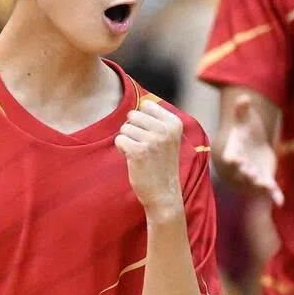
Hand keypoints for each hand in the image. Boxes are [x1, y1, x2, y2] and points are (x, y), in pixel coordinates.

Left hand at [115, 100, 184, 214]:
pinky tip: (134, 160)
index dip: (142, 121)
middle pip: (133, 115)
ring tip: (140, 155)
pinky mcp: (138, 151)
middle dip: (132, 130)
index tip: (151, 136)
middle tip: (144, 147)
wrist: (164, 193)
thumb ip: (157, 119)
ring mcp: (152, 140)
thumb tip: (144, 101)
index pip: (146, 105)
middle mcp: (166, 129)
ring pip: (124, 128)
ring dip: (128, 141)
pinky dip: (122, 150)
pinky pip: (118, 140)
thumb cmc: (161, 163)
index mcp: (175, 122)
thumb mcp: (167, 137)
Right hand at [217, 94, 283, 205]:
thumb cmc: (245, 133)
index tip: (233, 159)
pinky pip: (268, 190)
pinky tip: (281, 202)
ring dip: (259, 184)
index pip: (231, 155)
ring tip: (266, 185)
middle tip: (249, 173)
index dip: (232, 158)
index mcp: (234, 151)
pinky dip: (274, 196)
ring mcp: (252, 175)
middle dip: (245, 173)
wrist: (249, 149)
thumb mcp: (245, 121)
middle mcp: (241, 167)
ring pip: (254, 182)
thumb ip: (242, 111)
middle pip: (241, 172)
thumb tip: (243, 97)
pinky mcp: (263, 180)